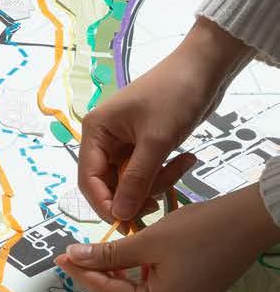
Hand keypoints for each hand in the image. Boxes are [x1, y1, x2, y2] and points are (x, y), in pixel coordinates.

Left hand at [56, 185, 279, 291]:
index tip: (62, 255)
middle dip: (97, 284)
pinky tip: (130, 259)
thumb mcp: (148, 241)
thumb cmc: (202, 230)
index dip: (82, 273)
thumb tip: (74, 257)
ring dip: (115, 284)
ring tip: (105, 255)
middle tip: (82, 257)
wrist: (249, 223)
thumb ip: (108, 254)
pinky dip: (135, 284)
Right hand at [77, 18, 250, 222]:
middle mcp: (104, 139)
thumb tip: (120, 214)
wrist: (204, 69)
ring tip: (183, 165)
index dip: (103, 204)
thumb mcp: (156, 141)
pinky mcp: (144, 146)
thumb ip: (137, 180)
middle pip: (108, 184)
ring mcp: (124, 143)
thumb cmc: (174, 96)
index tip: (126, 222)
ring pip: (131, 182)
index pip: (88, 179)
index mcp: (96, 131)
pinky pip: (147, 173)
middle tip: (160, 200)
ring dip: (156, 182)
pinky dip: (165, 173)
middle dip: (134, 194)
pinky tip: (186, 160)